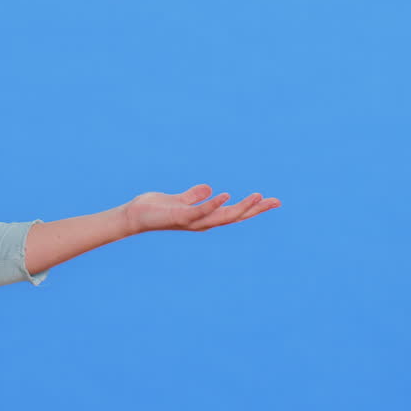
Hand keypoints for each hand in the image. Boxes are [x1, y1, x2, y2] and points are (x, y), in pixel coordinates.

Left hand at [121, 184, 278, 234]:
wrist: (135, 216)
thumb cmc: (156, 209)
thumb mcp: (180, 200)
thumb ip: (194, 196)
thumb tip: (209, 188)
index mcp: (205, 217)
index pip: (234, 213)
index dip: (253, 208)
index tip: (272, 200)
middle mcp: (202, 222)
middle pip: (235, 217)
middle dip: (255, 210)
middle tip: (276, 201)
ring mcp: (192, 221)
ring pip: (222, 216)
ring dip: (241, 207)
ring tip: (258, 196)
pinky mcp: (180, 216)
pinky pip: (199, 210)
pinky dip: (212, 204)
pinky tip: (225, 195)